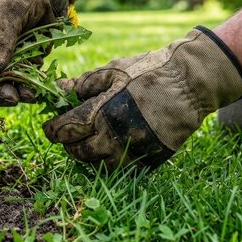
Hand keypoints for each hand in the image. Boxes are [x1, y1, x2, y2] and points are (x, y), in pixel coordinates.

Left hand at [43, 26, 241, 171]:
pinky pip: (121, 170)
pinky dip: (109, 163)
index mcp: (101, 112)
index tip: (50, 126)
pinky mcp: (148, 161)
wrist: (191, 84)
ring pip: (97, 166)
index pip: (64, 130)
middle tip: (67, 135)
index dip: (52, 130)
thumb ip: (83, 84)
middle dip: (67, 144)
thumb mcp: (113, 71)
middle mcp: (114, 137)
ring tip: (87, 142)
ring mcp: (132, 152)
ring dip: (87, 156)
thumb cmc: (150, 71)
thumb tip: (57, 88)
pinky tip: (108, 149)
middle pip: (77, 152)